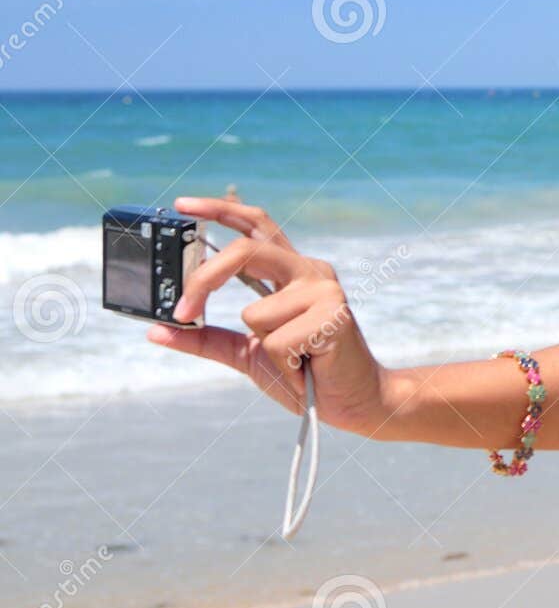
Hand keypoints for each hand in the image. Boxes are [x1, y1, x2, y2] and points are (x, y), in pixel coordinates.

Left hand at [145, 197, 388, 435]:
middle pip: (246, 252)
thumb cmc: (303, 375)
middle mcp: (310, 271)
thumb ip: (205, 338)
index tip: (182, 205)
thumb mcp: (246, 354)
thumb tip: (157, 331)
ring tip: (297, 362)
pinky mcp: (334, 314)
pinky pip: (276, 341)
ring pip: (255, 313)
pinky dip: (284, 367)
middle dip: (207, 281)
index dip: (220, 210)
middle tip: (182, 312)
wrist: (352, 402)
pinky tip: (308, 369)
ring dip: (267, 350)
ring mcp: (324, 290)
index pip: (256, 227)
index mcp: (292, 271)